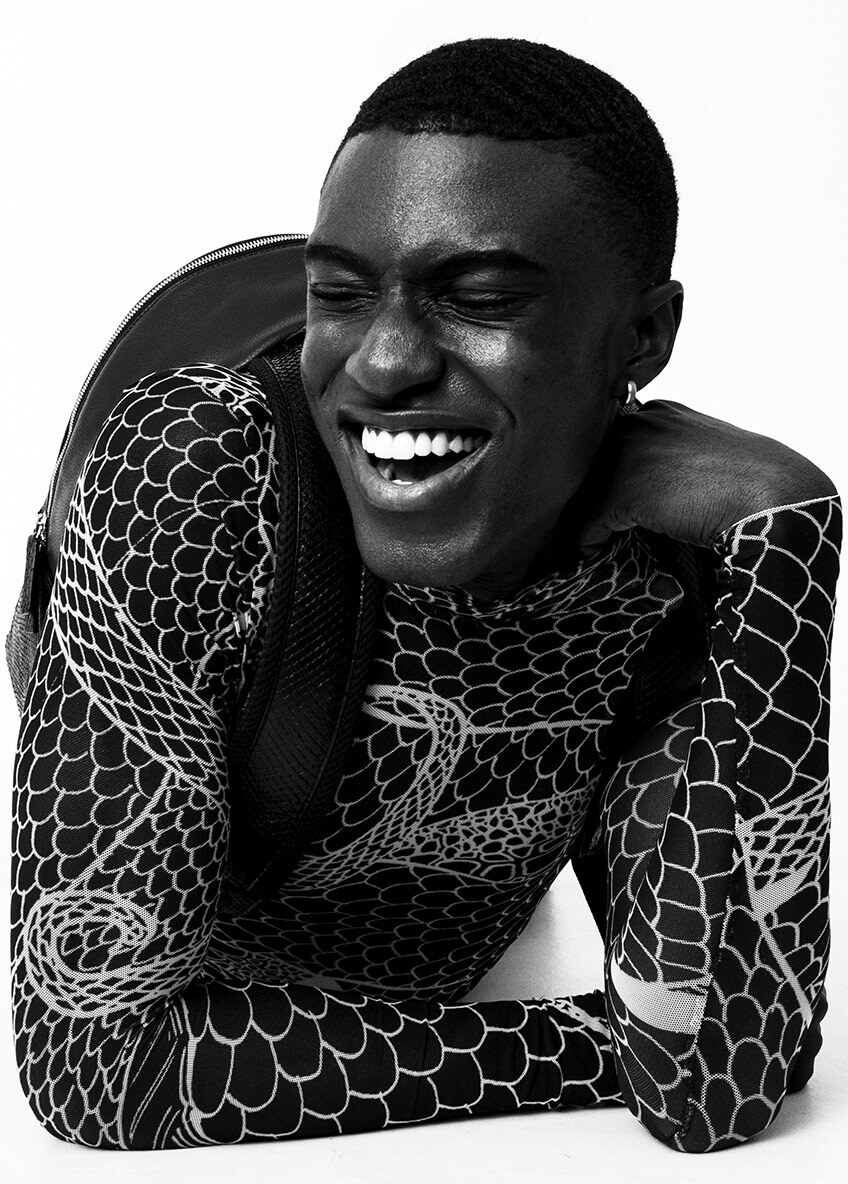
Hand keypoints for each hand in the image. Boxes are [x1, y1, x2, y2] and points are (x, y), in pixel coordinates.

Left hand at [574, 399, 835, 553]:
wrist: (772, 497)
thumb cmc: (748, 483)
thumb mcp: (702, 455)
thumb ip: (667, 459)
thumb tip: (643, 491)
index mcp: (657, 412)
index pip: (610, 445)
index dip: (604, 477)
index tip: (600, 503)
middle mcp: (638, 423)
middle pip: (591, 468)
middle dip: (589, 498)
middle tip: (590, 527)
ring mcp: (629, 454)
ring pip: (586, 496)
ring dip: (589, 523)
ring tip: (593, 543)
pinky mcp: (626, 490)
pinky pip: (590, 525)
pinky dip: (590, 544)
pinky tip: (595, 554)